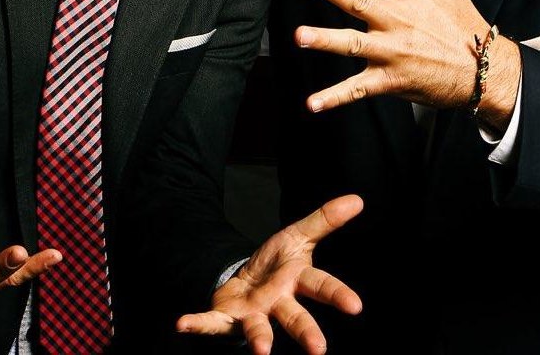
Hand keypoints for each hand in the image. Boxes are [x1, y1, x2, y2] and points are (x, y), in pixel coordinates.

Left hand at [175, 195, 362, 354]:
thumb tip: (358, 199)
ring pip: (258, 330)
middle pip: (295, 318)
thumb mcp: (298, 236)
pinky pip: (211, 325)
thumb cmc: (278, 265)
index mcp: (297, 282)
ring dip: (259, 340)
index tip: (355, 306)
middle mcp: (279, 304)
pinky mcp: (226, 321)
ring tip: (261, 352)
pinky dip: (197, 325)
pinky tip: (181, 324)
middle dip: (306, 332)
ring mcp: (253, 316)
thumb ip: (325, 220)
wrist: (245, 283)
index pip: (322, 287)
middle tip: (319, 350)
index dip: (338, 295)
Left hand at [295, 0, 519, 123]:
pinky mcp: (390, 79)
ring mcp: (391, 52)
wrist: (483, 72)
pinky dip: (335, 98)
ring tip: (300, 36)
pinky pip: (358, 89)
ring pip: (353, 44)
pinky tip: (312, 103)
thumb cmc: (465, 29)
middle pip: (359, 2)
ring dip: (325, 40)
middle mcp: (396, 21)